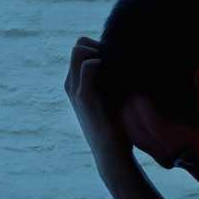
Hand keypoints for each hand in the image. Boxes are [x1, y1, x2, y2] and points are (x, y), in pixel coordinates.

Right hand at [64, 37, 131, 162]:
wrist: (112, 153)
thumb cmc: (115, 127)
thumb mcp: (112, 98)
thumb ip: (112, 79)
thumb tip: (127, 59)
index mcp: (76, 84)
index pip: (80, 49)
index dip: (98, 45)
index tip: (117, 56)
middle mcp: (71, 85)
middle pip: (78, 46)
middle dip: (98, 44)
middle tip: (118, 57)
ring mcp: (75, 91)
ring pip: (78, 51)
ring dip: (98, 50)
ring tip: (116, 63)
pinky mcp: (84, 98)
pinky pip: (87, 67)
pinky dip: (100, 61)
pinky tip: (114, 70)